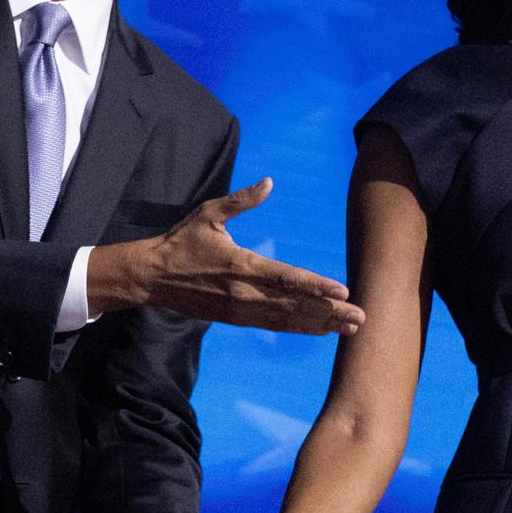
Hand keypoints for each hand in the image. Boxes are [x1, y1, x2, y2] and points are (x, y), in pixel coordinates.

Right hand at [90, 178, 365, 334]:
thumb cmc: (181, 241)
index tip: (343, 291)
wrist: (150, 277)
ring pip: (287, 320)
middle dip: (329, 312)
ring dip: (320, 324)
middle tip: (361, 317)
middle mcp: (244, 293)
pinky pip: (273, 325)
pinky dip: (299, 328)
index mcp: (240, 266)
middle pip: (294, 305)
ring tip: (350, 328)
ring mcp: (240, 310)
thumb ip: (241, 200)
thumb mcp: (209, 214)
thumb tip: (269, 182)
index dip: (316, 286)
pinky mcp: (235, 319)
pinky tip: (322, 330)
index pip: (286, 279)